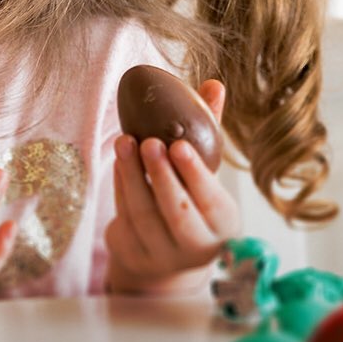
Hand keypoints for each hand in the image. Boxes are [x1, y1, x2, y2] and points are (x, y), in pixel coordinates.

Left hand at [106, 80, 239, 294]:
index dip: (195, 174)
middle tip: (149, 142)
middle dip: (162, 176)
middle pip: (177, 213)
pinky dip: (120, 186)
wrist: (166, 257)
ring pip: (144, 214)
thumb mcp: (204, 171)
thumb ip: (208, 130)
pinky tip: (119, 161)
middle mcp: (196, 246)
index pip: (211, 201)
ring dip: (132, 175)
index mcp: (222, 223)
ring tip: (124, 142)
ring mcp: (162, 254)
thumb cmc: (191, 200)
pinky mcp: (132, 254)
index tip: (180, 145)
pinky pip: (123, 217)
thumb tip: (214, 84)